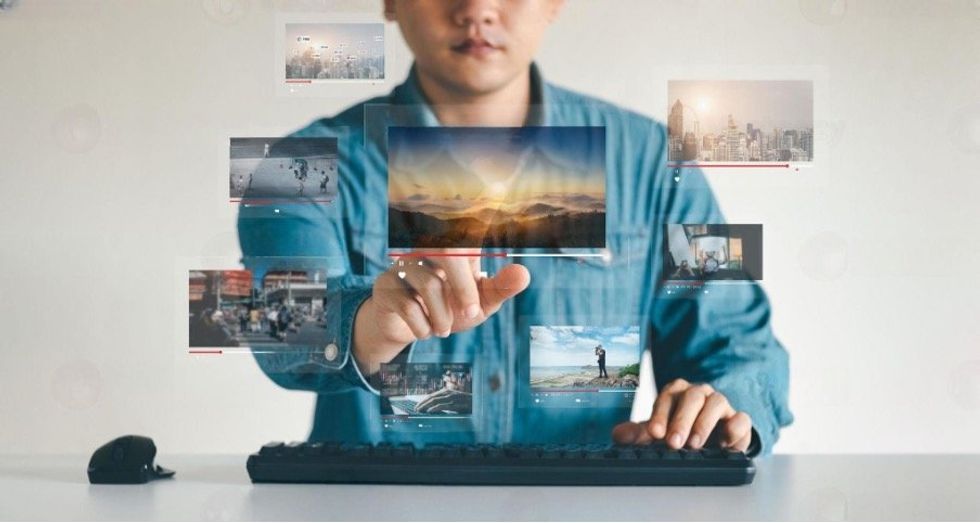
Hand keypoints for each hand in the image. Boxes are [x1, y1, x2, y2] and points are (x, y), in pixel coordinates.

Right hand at [353, 249, 530, 373]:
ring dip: (442, 316)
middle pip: (447, 251)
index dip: (475, 241)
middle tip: (471, 313)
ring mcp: (403, 266)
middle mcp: (426, 250)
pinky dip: (423, 326)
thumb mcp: (479, 303)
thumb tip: (524, 273)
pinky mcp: (385, 286)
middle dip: (464, 288)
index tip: (482, 265)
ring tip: (443, 329)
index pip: (466, 235)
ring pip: (429, 284)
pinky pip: (408, 304)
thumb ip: (501, 288)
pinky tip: (425, 331)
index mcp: (453, 249)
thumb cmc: (449, 310)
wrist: (410, 330)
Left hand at [415, 388, 471, 413]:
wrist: (479, 404)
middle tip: (415, 409)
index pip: (432, 396)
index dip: (423, 401)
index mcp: (447, 391)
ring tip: (419, 411)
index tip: (417, 406)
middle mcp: (449, 393)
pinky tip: (429, 412)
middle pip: (432, 398)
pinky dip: (435, 408)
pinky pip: (443, 406)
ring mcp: (452, 398)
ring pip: (435, 401)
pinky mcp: (456, 404)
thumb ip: (445, 402)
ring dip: (426, 406)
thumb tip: (433, 409)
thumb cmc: (466, 404)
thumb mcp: (455, 401)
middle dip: (422, 404)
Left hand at [612, 379, 752, 451]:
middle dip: (681, 419)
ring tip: (694, 445)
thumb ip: (638, 434)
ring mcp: (721, 405)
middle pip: (692, 397)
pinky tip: (725, 442)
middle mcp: (700, 394)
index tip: (655, 433)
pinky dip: (734, 427)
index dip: (660, 414)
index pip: (668, 396)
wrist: (712, 444)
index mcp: (678, 393)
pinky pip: (741, 418)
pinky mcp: (739, 421)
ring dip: (704, 423)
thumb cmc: (682, 433)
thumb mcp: (659, 433)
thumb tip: (618, 434)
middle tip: (674, 442)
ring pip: (716, 402)